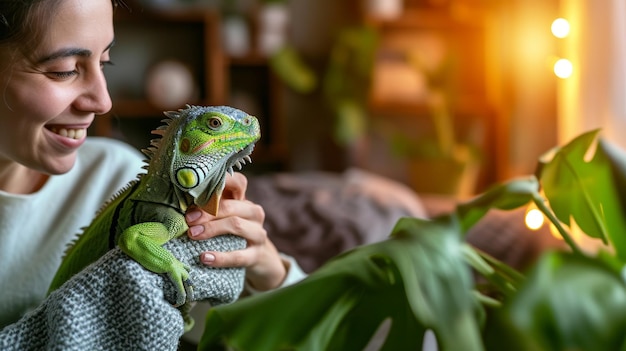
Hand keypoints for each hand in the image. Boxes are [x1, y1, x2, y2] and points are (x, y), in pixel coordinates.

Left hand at [185, 172, 286, 290]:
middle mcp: (254, 213)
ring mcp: (258, 233)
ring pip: (237, 225)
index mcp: (244, 200)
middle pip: (232, 206)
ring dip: (212, 229)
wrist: (256, 258)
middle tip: (188, 219)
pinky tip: (204, 258)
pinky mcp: (257, 255)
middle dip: (207, 211)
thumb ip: (208, 208)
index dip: (220, 183)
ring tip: (192, 234)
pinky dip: (221, 257)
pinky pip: (239, 256)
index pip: (238, 182)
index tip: (196, 189)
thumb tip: (180, 201)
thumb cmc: (231, 234)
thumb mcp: (223, 218)